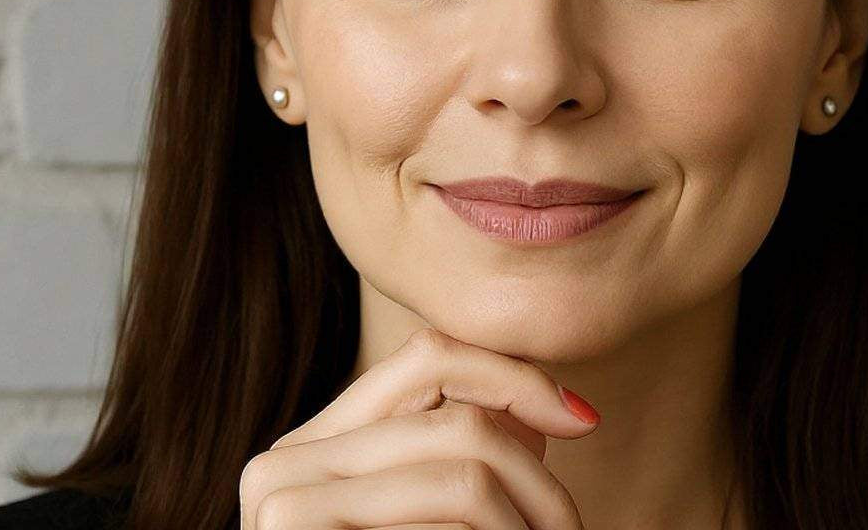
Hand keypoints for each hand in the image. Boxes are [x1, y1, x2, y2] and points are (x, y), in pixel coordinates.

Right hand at [239, 327, 600, 528]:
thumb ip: (466, 456)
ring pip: (462, 474)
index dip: (515, 377)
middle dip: (538, 478)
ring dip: (529, 519)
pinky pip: (443, 520)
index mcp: (318, 443)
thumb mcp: (435, 516)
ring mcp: (283, 501)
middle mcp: (286, 460)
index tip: (583, 421)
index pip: (429, 355)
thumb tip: (554, 411)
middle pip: (458, 420)